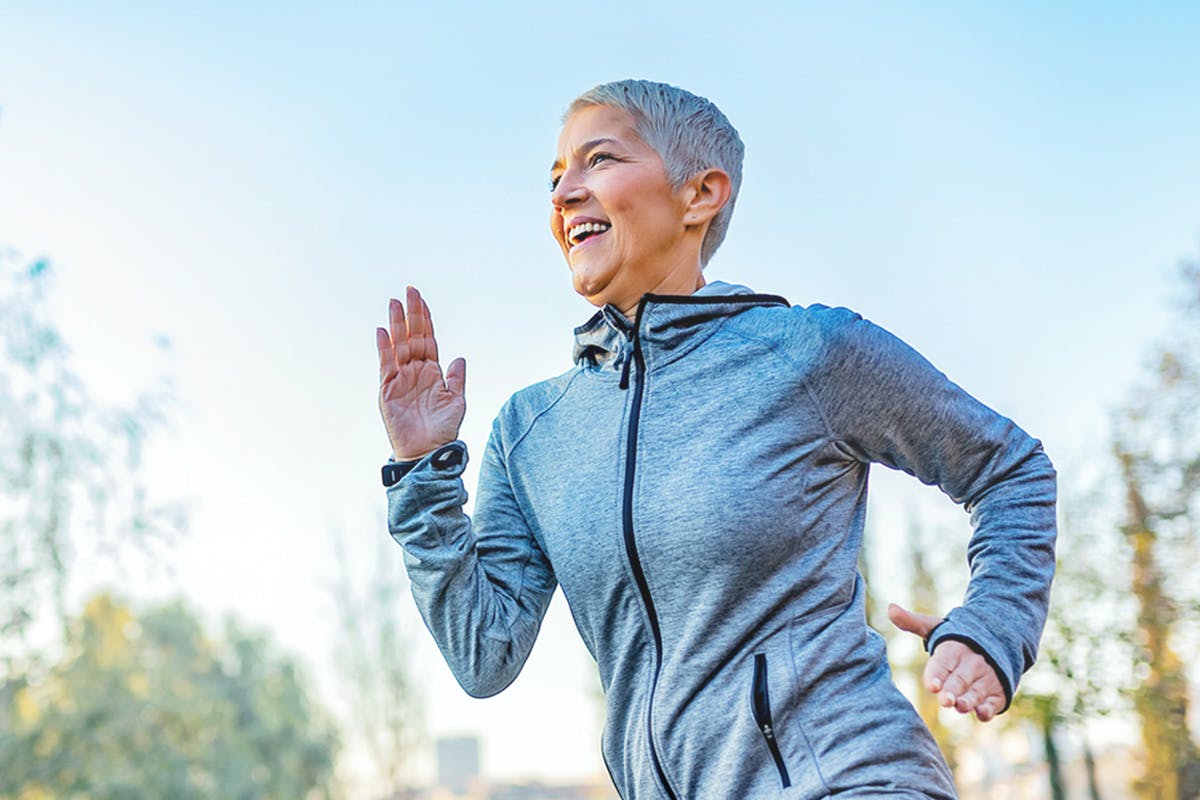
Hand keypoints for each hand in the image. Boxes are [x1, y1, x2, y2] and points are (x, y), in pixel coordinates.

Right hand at [376, 286, 465, 458]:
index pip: (427, 338)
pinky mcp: (387, 389)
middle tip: (408, 291)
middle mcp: (415, 371)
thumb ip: (456, 378)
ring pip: (398, 345)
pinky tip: (384, 331)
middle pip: (412, 336)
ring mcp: (400, 378)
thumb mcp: (456, 401)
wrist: (427, 452)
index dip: (425, 319)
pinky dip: (384, 348)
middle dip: (411, 314)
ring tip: (394, 303)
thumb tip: (459, 358)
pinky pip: (386, 364)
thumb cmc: (443, 429)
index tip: (421, 299)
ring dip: (397, 325)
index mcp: (432, 371)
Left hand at [887, 603, 1004, 722]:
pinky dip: (989, 708)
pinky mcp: (997, 693)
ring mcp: (986, 679)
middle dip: (953, 690)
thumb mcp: (935, 627)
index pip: (943, 662)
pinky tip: (982, 714)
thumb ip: (912, 622)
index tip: (932, 686)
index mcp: (954, 649)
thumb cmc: (955, 639)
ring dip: (969, 700)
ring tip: (960, 707)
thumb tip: (890, 608)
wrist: (995, 640)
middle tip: (944, 701)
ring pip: (977, 691)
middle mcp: (972, 663)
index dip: (937, 674)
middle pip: (960, 679)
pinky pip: (994, 702)